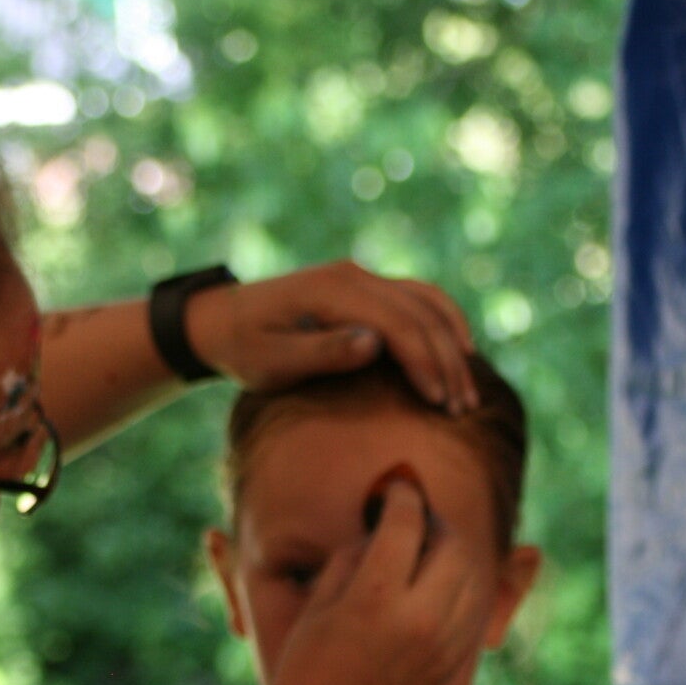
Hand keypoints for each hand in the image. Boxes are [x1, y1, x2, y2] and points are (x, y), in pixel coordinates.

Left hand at [187, 260, 477, 411]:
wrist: (219, 321)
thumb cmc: (243, 349)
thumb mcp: (273, 361)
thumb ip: (322, 353)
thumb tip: (374, 343)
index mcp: (332, 291)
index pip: (397, 325)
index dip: (425, 364)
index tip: (440, 404)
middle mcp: (353, 276)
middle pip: (420, 314)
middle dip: (447, 361)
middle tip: (463, 408)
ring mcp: (360, 278)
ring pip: (426, 302)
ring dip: (452, 343)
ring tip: (465, 390)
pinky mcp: (363, 289)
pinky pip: (417, 300)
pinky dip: (443, 324)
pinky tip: (459, 354)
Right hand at [261, 481, 493, 684]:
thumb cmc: (307, 682)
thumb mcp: (316, 612)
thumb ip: (349, 563)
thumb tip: (375, 534)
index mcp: (376, 600)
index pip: (406, 524)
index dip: (401, 496)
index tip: (395, 488)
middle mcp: (420, 620)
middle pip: (452, 545)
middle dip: (435, 521)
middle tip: (416, 515)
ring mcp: (444, 646)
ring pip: (471, 577)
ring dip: (452, 554)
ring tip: (428, 549)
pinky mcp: (455, 667)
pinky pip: (471, 612)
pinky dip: (459, 589)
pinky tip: (435, 588)